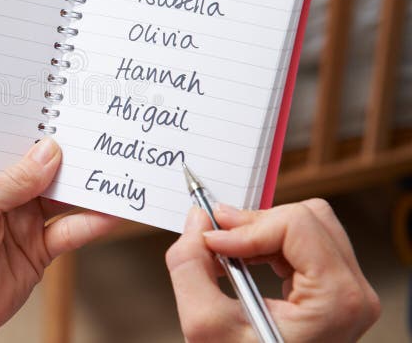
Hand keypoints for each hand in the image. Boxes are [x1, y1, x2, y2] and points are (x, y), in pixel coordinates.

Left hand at [0, 138, 118, 341]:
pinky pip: (68, 232)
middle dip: (68, 157)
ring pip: (60, 199)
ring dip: (83, 189)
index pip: (12, 147)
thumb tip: (48, 152)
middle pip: (42, 171)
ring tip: (110, 172)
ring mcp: (20, 225)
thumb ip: (13, 181)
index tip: (64, 113)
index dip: (36, 132)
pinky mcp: (37, 253)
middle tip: (97, 140)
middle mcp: (1, 198)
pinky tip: (107, 213)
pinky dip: (90, 224)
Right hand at [166, 199, 380, 341]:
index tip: (211, 241)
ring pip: (307, 224)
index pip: (296, 226)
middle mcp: (352, 293)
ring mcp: (347, 292)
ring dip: (260, 231)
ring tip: (228, 250)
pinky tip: (243, 260)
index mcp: (336, 301)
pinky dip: (268, 243)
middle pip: (307, 217)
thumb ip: (190, 266)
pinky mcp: (334, 290)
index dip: (247, 227)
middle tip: (215, 236)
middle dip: (254, 224)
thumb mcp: (205, 326)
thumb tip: (195, 220)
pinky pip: (305, 242)